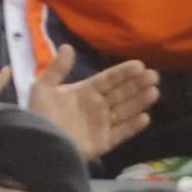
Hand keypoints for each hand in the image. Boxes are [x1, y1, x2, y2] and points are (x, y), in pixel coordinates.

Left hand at [34, 58, 157, 159]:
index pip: (109, 79)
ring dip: (140, 101)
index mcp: (84, 92)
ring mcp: (101, 125)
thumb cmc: (40, 115)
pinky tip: (145, 117)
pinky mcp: (102, 143)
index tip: (140, 65)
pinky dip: (132, 127)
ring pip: (125, 111)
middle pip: (121, 93)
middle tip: (153, 76)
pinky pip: (121, 134)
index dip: (123, 72)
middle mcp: (96, 107)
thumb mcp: (43, 88)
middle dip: (138, 84)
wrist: (37, 145)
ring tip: (154, 92)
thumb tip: (68, 46)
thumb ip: (57, 69)